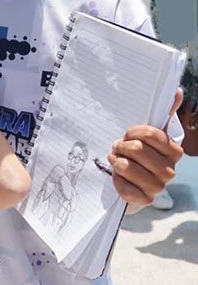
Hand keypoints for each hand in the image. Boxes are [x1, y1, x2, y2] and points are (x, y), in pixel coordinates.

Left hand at [109, 88, 183, 205]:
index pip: (150, 134)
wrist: (128, 184)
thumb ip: (163, 113)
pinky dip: (116, 181)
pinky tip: (118, 178)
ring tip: (116, 160)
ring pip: (127, 166)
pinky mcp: (144, 201)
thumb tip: (176, 90)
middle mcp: (170, 171)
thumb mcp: (147, 134)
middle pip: (136, 149)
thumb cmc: (137, 154)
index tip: (127, 134)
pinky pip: (124, 187)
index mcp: (174, 152)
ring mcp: (158, 187)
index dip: (132, 132)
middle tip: (118, 148)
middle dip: (120, 146)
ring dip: (116, 161)